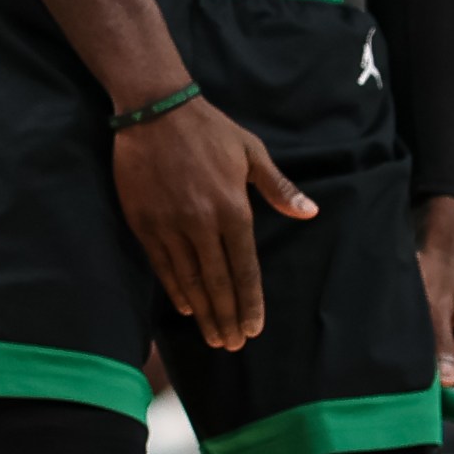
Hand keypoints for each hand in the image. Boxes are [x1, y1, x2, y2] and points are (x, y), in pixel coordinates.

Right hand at [112, 97, 316, 351]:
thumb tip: (309, 212)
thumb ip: (278, 187)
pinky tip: (185, 306)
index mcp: (233, 207)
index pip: (244, 267)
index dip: (250, 301)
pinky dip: (176, 289)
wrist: (154, 109)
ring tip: (213, 336)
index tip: (254, 328)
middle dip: (227, 317)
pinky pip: (162, 265)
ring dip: (203, 312)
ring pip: (190, 280)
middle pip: (218, 282)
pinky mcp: (144, 222)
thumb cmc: (208, 128)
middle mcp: (202, 222)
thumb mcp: (250, 151)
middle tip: (233, 344)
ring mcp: (171, 224)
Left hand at [415, 198, 453, 385]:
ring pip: (449, 368)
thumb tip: (447, 382)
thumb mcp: (434, 309)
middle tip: (415, 333)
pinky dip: (435, 348)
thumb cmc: (436, 273)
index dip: (429, 368)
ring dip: (432, 352)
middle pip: (453, 375)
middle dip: (432, 359)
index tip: (411, 350)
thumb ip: (441, 345)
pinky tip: (428, 329)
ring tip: (423, 326)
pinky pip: (449, 359)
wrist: (442, 251)